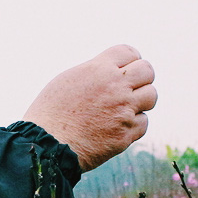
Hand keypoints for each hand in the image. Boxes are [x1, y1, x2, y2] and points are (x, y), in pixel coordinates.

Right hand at [24, 45, 156, 171]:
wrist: (47, 145)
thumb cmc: (51, 113)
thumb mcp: (68, 80)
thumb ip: (94, 73)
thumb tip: (111, 71)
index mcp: (99, 69)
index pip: (130, 52)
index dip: (130, 60)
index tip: (126, 70)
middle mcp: (115, 86)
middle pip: (147, 71)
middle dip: (141, 79)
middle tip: (130, 89)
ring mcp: (123, 110)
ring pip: (151, 96)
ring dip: (141, 101)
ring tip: (124, 108)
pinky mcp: (126, 133)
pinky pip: (143, 123)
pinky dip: (134, 125)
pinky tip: (117, 127)